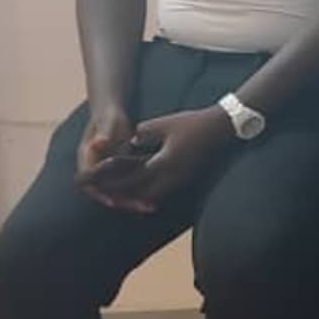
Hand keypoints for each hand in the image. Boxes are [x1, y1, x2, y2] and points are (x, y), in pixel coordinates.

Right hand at [75, 105, 144, 210]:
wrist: (112, 116)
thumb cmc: (109, 117)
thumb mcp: (108, 124)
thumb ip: (105, 134)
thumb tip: (99, 143)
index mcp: (86, 160)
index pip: (88, 183)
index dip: (100, 194)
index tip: (113, 202)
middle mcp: (94, 170)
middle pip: (105, 193)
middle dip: (123, 202)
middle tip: (142, 207)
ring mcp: (106, 174)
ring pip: (117, 193)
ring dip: (133, 202)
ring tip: (151, 207)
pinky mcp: (118, 175)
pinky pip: (126, 188)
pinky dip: (138, 194)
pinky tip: (155, 200)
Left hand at [105, 107, 234, 211]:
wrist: (220, 128)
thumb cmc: (192, 124)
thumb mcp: (163, 124)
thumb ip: (142, 134)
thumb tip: (130, 142)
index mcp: (165, 162)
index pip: (133, 179)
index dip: (114, 182)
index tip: (99, 183)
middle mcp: (173, 176)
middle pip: (142, 194)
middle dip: (125, 195)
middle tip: (107, 193)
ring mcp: (181, 178)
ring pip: (153, 195)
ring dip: (137, 195)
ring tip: (122, 192)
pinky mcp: (185, 177)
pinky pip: (163, 190)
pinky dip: (149, 190)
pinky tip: (142, 186)